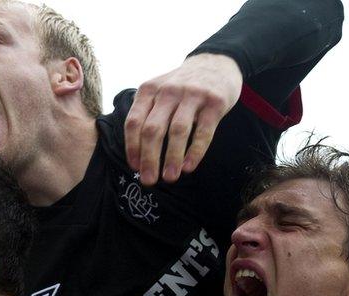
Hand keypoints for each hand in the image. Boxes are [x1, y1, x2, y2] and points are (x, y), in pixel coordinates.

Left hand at [124, 53, 241, 184]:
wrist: (217, 61)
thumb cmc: (181, 85)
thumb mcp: (158, 90)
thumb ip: (146, 113)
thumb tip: (137, 154)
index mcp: (148, 90)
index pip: (134, 122)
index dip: (132, 147)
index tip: (134, 167)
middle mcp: (168, 91)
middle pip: (152, 130)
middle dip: (149, 158)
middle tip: (148, 181)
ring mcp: (192, 95)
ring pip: (177, 131)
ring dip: (172, 158)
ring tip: (169, 178)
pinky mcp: (215, 102)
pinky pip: (203, 131)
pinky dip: (195, 151)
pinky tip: (189, 167)